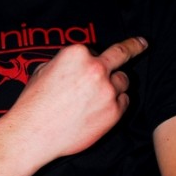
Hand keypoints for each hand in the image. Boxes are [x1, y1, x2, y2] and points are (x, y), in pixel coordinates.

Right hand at [6, 36, 147, 165]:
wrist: (33, 133)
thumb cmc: (34, 102)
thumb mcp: (43, 70)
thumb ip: (66, 63)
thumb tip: (78, 65)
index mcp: (77, 53)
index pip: (93, 51)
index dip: (89, 60)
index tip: (96, 60)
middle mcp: (96, 68)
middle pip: (122, 54)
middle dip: (134, 46)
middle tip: (142, 43)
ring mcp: (107, 90)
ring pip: (124, 80)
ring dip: (115, 85)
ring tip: (98, 97)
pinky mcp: (114, 112)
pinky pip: (124, 101)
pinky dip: (116, 103)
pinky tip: (100, 110)